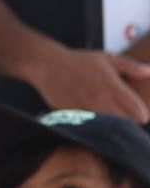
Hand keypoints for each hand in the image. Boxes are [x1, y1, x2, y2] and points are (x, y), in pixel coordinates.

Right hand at [32, 46, 149, 123]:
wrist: (47, 65)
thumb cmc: (79, 61)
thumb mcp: (107, 58)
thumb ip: (130, 66)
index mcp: (113, 86)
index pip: (138, 112)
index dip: (142, 115)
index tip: (139, 113)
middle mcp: (101, 100)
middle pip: (126, 123)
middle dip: (129, 122)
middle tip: (125, 118)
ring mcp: (87, 109)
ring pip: (109, 129)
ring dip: (113, 127)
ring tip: (111, 120)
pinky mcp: (73, 116)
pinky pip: (91, 128)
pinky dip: (95, 128)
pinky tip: (94, 121)